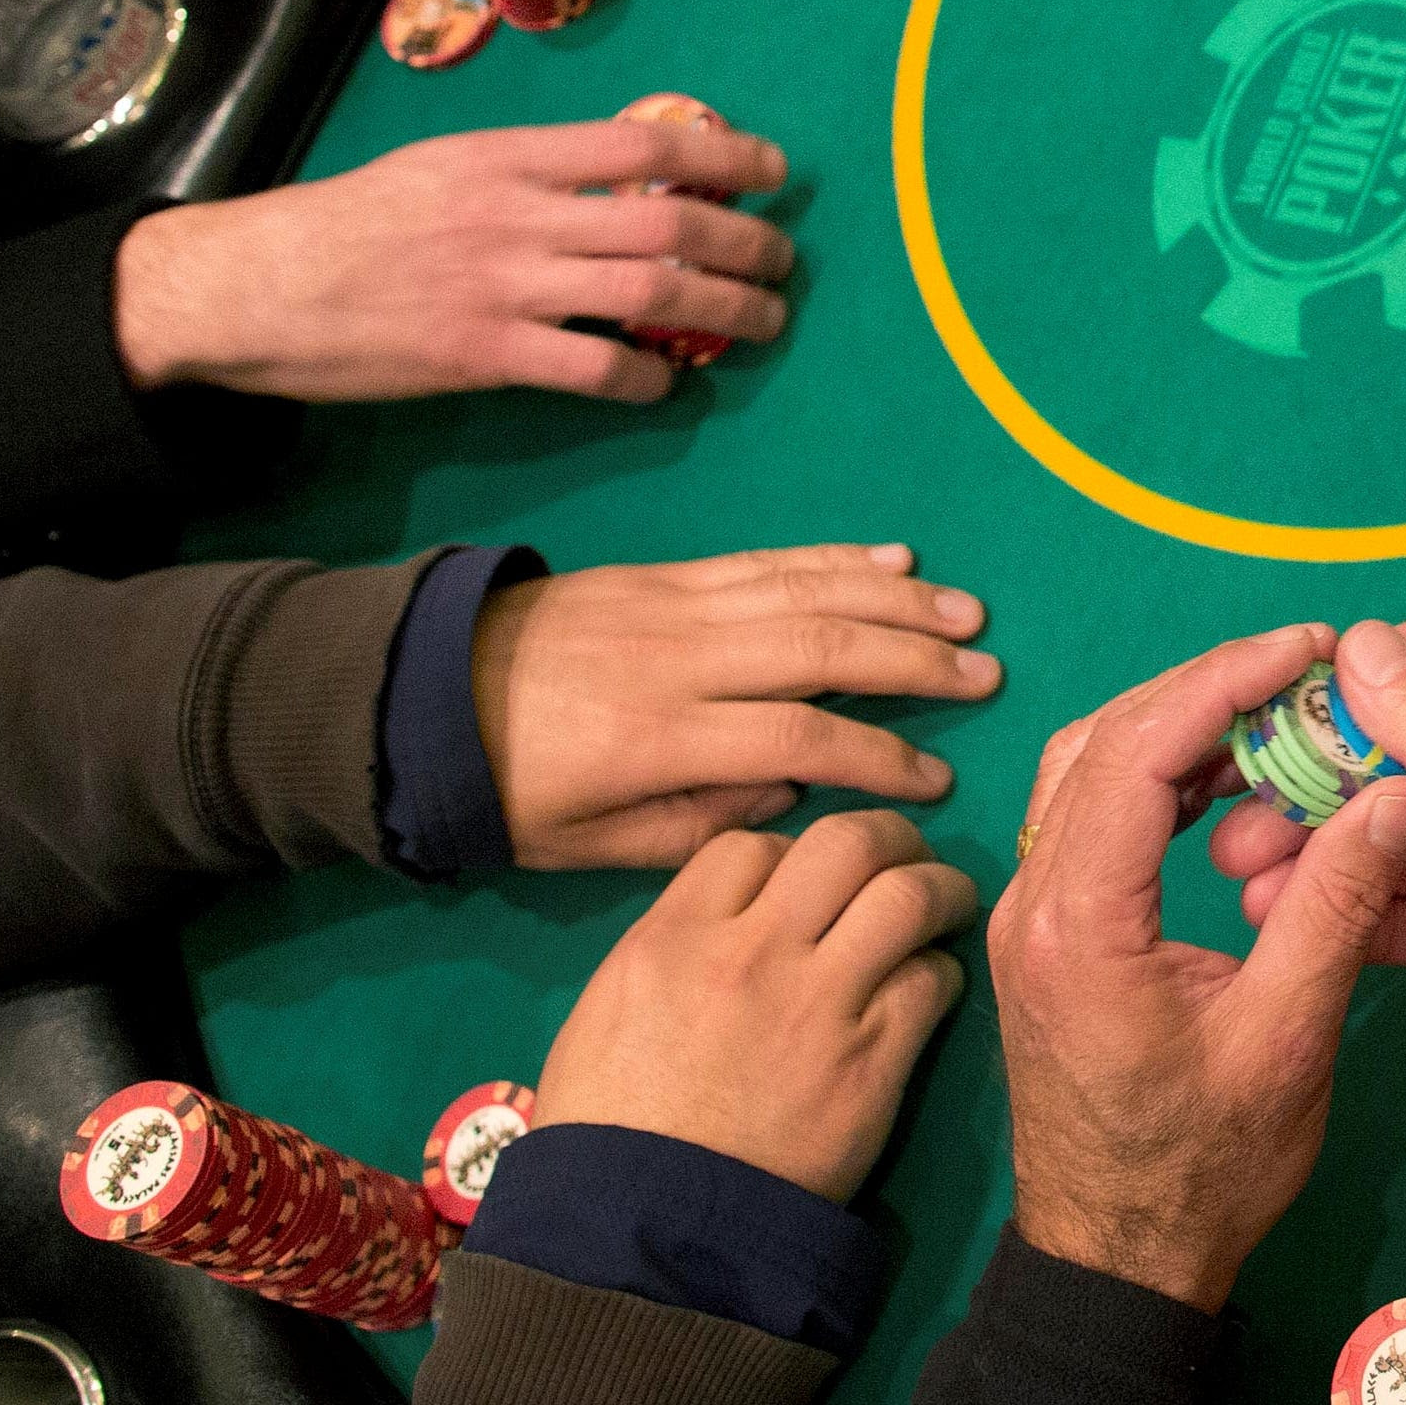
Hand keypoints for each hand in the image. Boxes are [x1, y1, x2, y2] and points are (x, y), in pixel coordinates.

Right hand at [115, 119, 792, 402]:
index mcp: (505, 156)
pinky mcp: (482, 355)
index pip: (641, 143)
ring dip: (723, 311)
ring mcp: (502, 286)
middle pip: (666, 222)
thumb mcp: (441, 168)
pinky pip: (595, 371)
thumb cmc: (349, 225)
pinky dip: (647, 380)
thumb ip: (528, 175)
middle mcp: (514, 213)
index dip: (722, 154)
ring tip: (763, 322)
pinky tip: (666, 385)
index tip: (773, 170)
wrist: (254, 285)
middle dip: (744, 243)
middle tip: (783, 262)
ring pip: (649, 296)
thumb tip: (625, 183)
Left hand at [474, 542, 998, 866]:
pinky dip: (835, 559)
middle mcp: (679, 658)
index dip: (876, 758)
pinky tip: (893, 563)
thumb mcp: (586, 845)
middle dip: (914, 661)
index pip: (797, 737)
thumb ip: (694, 826)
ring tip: (966, 616)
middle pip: (820, 648)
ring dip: (894, 601)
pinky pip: (765, 561)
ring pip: (804, 592)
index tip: (936, 782)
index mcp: (658, 736)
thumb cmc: (506, 790)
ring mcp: (675, 605)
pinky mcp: (666, 574)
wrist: (417, 693)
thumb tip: (791, 790)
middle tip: (988, 675)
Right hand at [532, 810, 977, 1200]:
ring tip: (947, 899)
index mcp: (675, 936)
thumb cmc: (609, 1130)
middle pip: (846, 842)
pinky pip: (932, 980)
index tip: (810, 878)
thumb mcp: (607, 1012)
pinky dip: (943, 970)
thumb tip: (724, 920)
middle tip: (903, 856)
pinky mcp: (873, 1060)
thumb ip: (670, 947)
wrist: (648, 1229)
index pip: (754, 845)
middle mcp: (753, 950)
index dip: (791, 851)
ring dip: (939, 888)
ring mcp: (819, 1001)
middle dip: (885, 837)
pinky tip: (936, 982)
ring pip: (908, 896)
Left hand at [989, 625, 1405, 1310]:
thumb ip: (1336, 905)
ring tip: (1273, 711)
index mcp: (1081, 922)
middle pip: (1105, 739)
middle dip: (1205, 686)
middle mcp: (1036, 901)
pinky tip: (1225, 779)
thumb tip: (1394, 789)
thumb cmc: (1204, 1168)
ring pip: (1086, 768)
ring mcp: (1033, 916)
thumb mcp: (1287, 1038)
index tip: (1304, 647)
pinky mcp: (1049, 933)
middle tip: (1303, 668)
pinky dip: (1154, 774)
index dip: (1222, 679)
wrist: (1118, 1262)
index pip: (1139, 748)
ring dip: (1174, 724)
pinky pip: (1088, 814)